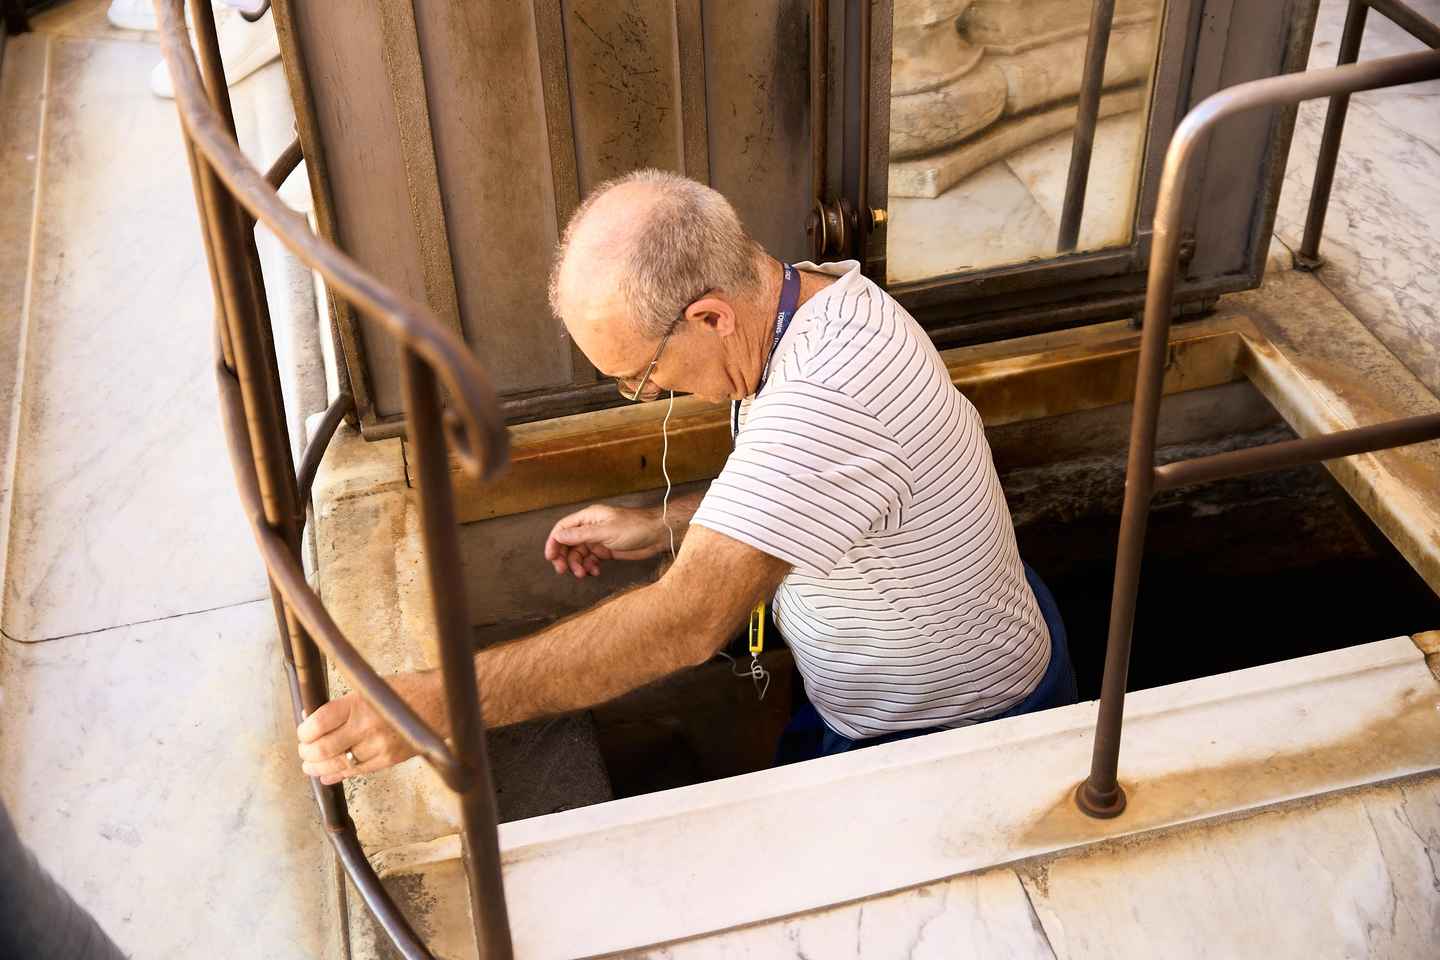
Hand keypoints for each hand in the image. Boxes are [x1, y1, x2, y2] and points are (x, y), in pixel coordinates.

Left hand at [296, 671, 443, 783]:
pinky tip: (328, 775)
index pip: (319, 722)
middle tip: (304, 751)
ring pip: (337, 764)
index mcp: (360, 703)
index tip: (303, 732)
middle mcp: (367, 726)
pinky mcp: (388, 760)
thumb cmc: (407, 691)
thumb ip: (343, 705)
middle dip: (307, 752)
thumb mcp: (371, 687)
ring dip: (318, 767)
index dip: (304, 731)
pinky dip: (338, 775)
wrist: (440, 704)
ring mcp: (378, 746)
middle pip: (323, 748)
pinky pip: (356, 773)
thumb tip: (312, 718)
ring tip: (310, 765)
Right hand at [543, 504, 666, 577]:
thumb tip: (559, 536)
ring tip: (583, 574)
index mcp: (588, 517)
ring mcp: (598, 539)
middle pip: (568, 543)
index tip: (550, 557)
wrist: (657, 534)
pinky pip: (591, 560)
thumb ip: (581, 535)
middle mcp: (591, 528)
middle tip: (563, 571)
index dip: (554, 542)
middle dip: (564, 557)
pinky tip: (595, 571)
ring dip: (578, 565)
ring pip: (579, 554)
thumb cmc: (635, 527)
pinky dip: (590, 567)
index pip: (563, 528)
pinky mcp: (606, 550)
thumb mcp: (605, 531)